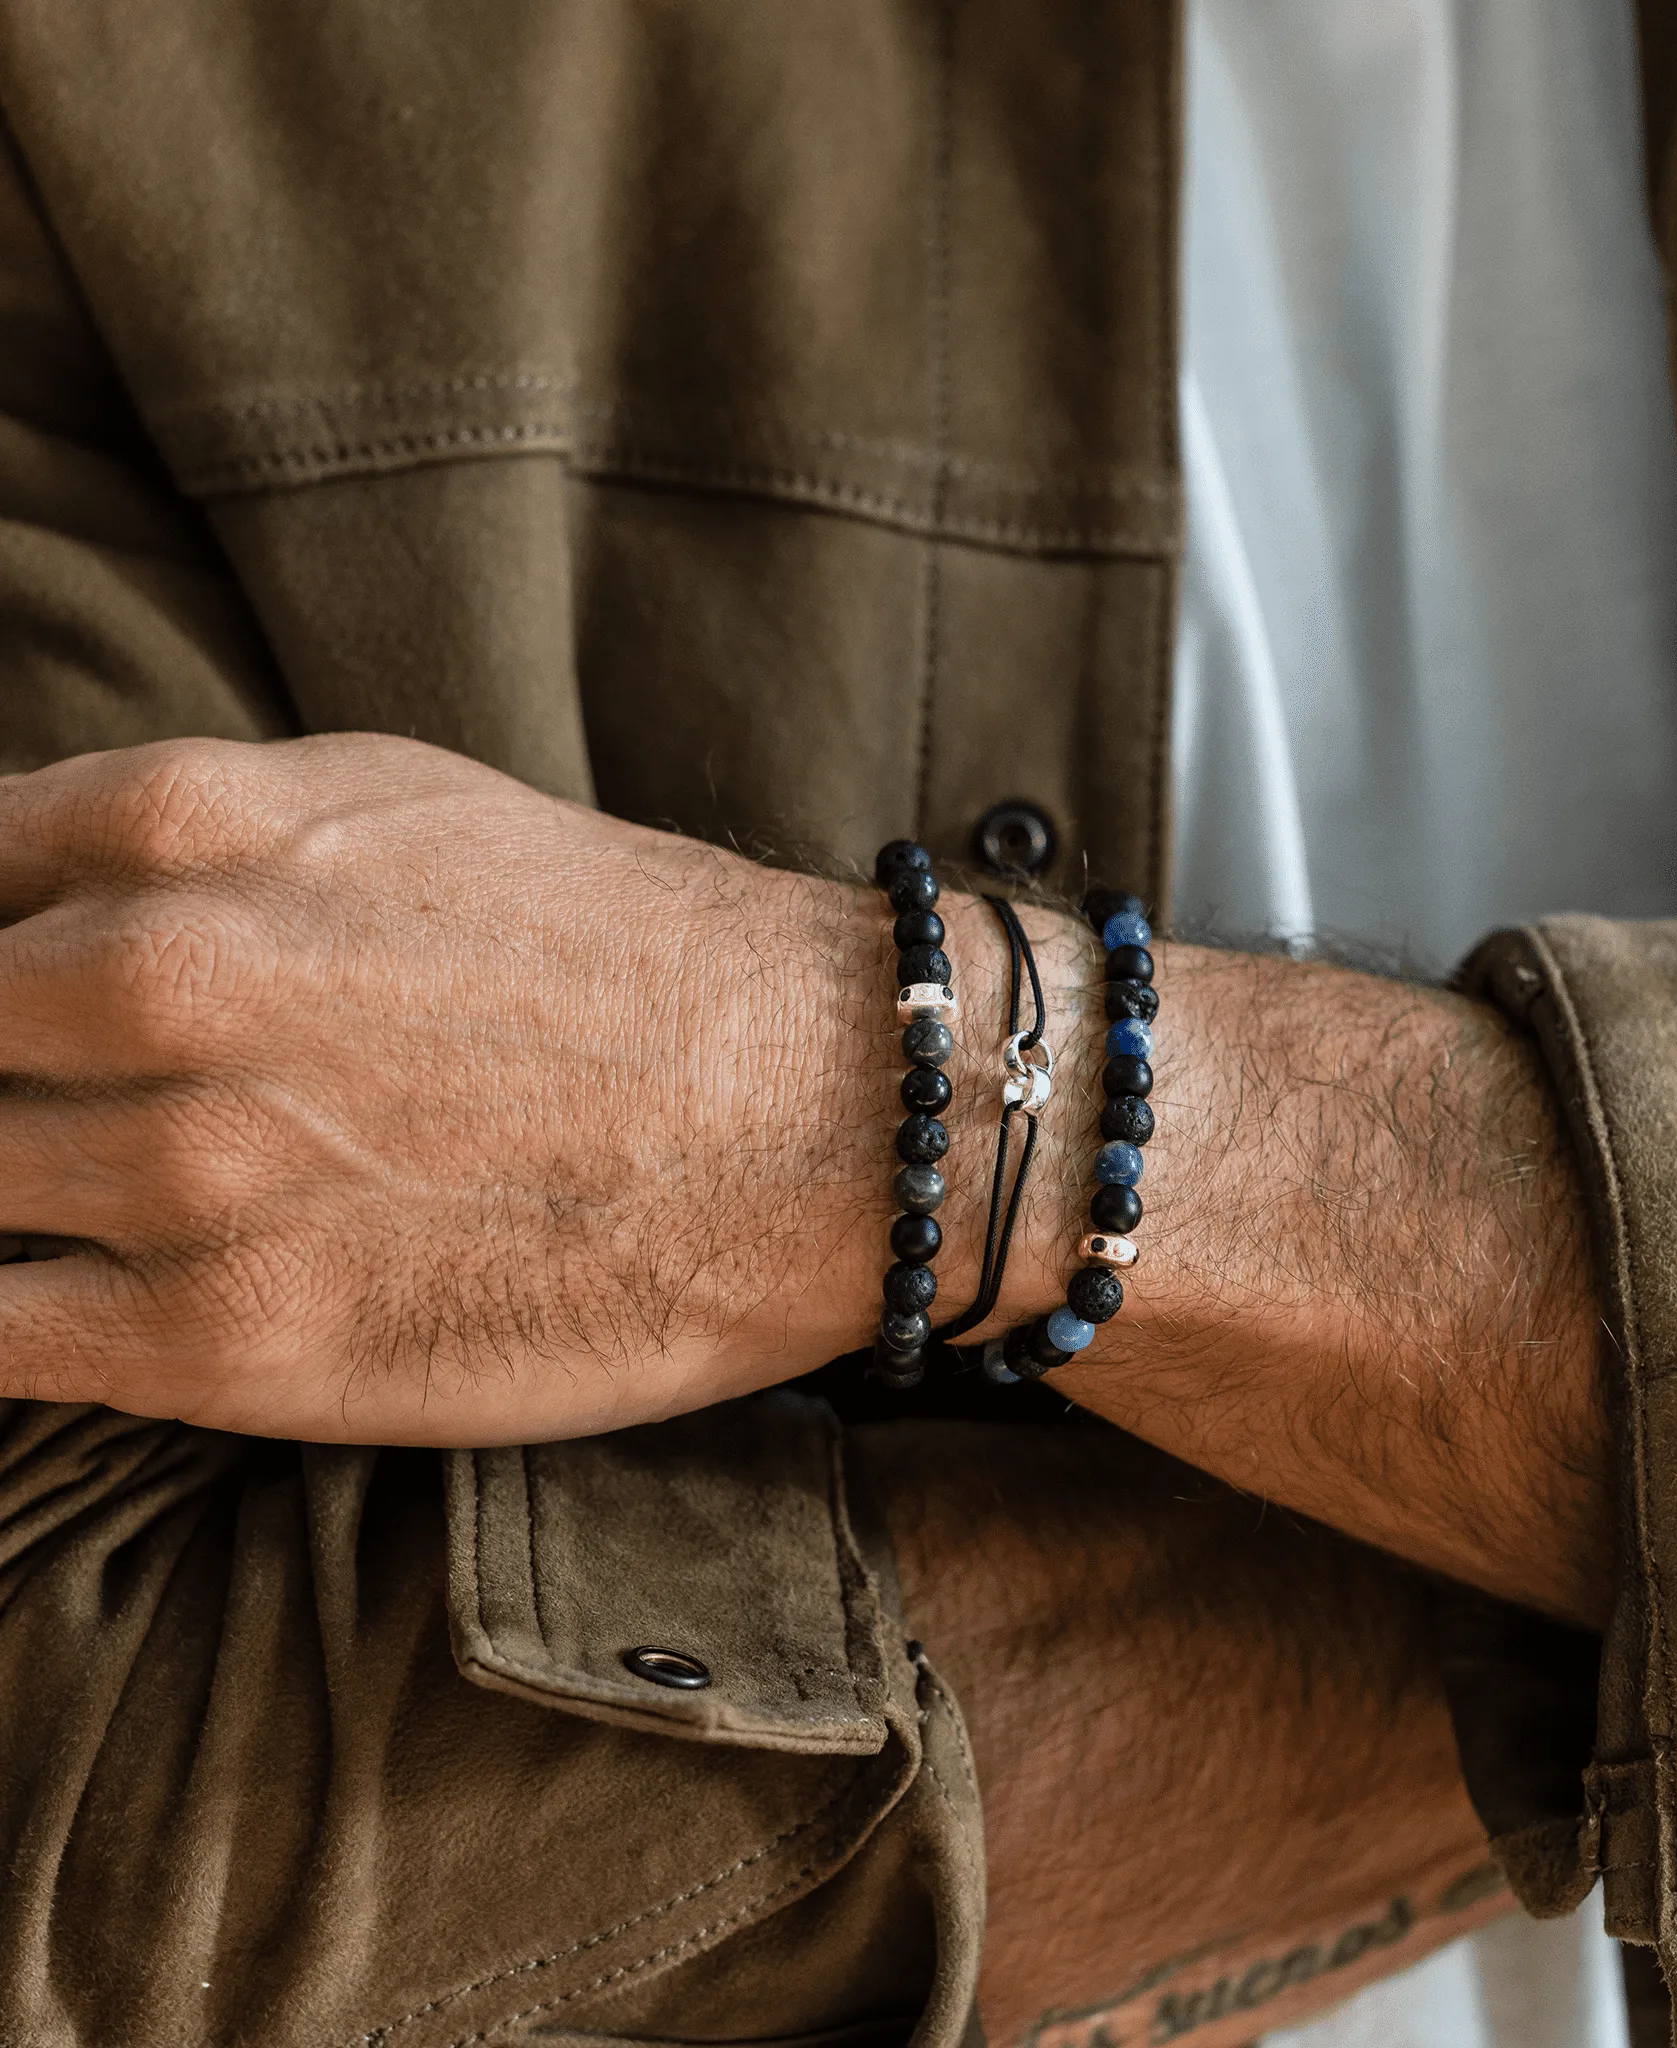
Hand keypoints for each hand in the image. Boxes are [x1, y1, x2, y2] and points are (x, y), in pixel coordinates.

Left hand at [0, 734, 908, 1440]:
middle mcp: (154, 981)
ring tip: (101, 1192)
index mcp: (193, 827)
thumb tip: (38, 892)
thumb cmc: (631, 952)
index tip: (19, 1006)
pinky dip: (4, 1311)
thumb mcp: (402, 803)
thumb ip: (189, 837)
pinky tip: (62, 1298)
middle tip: (54, 1107)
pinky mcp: (223, 1342)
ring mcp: (180, 1169)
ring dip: (6, 1184)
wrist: (815, 1118)